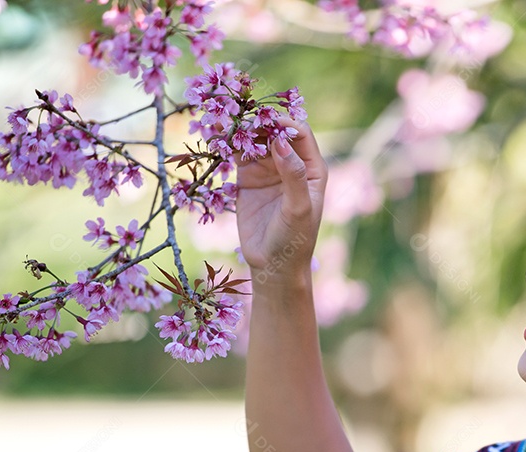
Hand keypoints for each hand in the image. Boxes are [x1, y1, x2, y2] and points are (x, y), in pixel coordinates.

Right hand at [235, 119, 327, 282]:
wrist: (273, 265)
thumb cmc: (294, 240)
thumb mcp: (298, 208)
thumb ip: (293, 175)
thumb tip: (281, 141)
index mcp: (312, 168)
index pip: (300, 134)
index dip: (283, 122)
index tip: (263, 119)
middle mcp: (291, 164)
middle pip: (274, 131)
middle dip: (257, 120)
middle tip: (236, 113)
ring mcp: (268, 169)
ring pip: (254, 138)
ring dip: (239, 127)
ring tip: (220, 117)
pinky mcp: (247, 177)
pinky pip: (237, 153)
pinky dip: (226, 142)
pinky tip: (213, 132)